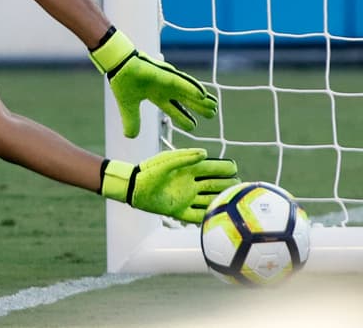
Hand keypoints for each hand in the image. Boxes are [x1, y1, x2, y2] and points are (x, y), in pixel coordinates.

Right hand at [90, 28, 217, 137]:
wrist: (117, 65)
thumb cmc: (123, 80)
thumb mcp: (128, 106)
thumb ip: (131, 120)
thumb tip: (130, 137)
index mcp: (156, 95)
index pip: (173, 109)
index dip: (183, 117)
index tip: (192, 126)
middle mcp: (165, 88)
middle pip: (186, 100)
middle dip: (198, 107)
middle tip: (211, 114)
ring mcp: (168, 81)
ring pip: (188, 92)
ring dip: (201, 99)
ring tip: (213, 106)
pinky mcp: (166, 75)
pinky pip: (182, 82)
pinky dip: (192, 88)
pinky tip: (203, 95)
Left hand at [101, 148, 238, 223]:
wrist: (132, 187)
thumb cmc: (148, 171)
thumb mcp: (165, 161)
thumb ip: (184, 157)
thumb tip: (206, 153)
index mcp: (189, 170)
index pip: (212, 168)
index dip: (224, 168)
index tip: (234, 169)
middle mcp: (191, 184)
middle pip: (215, 185)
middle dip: (228, 185)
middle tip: (240, 187)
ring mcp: (186, 198)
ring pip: (209, 200)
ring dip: (221, 201)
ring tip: (235, 204)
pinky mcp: (179, 211)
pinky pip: (196, 216)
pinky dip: (206, 217)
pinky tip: (218, 219)